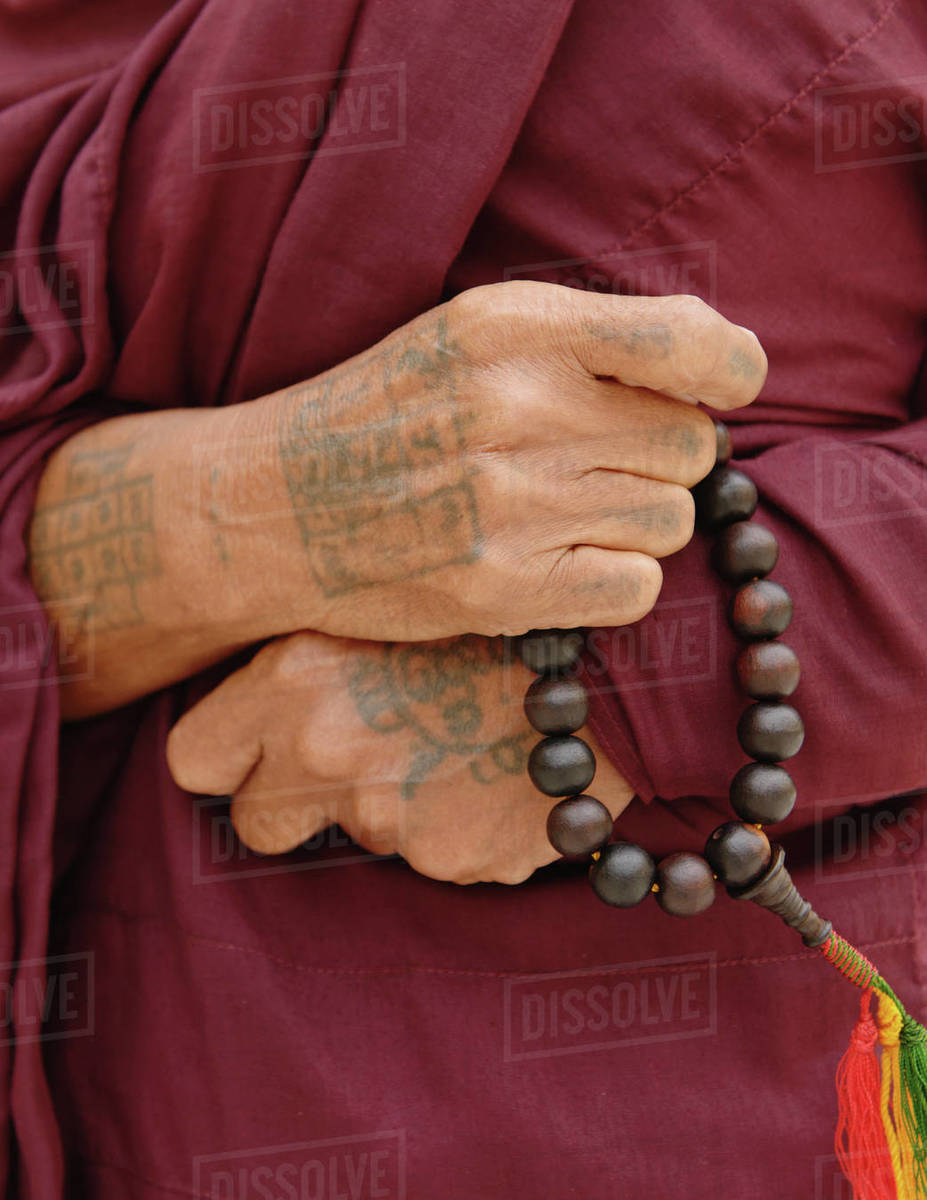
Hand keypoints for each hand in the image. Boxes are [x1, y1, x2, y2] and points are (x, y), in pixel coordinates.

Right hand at [32, 280, 764, 719]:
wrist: (272, 507)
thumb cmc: (385, 413)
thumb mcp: (469, 333)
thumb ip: (590, 338)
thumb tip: (727, 364)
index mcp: (512, 327)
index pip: (691, 342)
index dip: (729, 370)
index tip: (720, 387)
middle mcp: (515, 409)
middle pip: (691, 445)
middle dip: (658, 458)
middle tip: (593, 464)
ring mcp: (508, 505)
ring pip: (671, 519)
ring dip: (635, 522)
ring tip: (562, 513)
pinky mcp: (500, 588)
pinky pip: (636, 586)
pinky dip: (615, 579)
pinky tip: (563, 563)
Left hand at [166, 630, 635, 884]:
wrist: (617, 656)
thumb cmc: (493, 610)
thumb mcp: (383, 599)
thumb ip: (309, 654)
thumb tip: (263, 699)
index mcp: (296, 680)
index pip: (191, 757)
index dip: (225, 755)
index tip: (253, 747)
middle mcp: (328, 755)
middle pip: (256, 824)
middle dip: (291, 801)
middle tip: (351, 755)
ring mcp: (391, 818)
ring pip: (355, 834)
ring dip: (391, 803)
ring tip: (454, 738)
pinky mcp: (453, 861)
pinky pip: (431, 854)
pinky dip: (455, 825)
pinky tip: (495, 771)